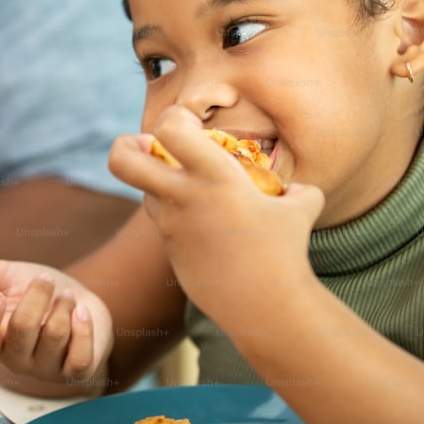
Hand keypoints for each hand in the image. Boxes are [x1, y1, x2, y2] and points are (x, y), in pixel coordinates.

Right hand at [0, 259, 111, 390]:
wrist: (81, 301)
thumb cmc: (38, 292)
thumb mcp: (4, 276)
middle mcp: (17, 359)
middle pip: (22, 329)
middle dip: (37, 295)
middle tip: (45, 279)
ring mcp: (47, 368)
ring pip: (53, 335)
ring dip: (62, 305)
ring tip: (65, 296)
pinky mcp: (76, 371)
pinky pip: (79, 356)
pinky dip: (83, 327)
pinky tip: (81, 312)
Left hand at [107, 106, 324, 324]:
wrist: (265, 306)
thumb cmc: (285, 252)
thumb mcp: (301, 207)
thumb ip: (295, 190)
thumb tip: (295, 189)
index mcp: (214, 175)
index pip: (170, 126)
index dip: (175, 118)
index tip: (190, 125)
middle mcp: (183, 197)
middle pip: (122, 160)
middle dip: (123, 145)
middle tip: (143, 145)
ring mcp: (171, 226)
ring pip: (144, 193)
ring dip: (158, 185)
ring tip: (189, 189)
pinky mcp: (171, 252)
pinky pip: (165, 225)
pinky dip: (179, 219)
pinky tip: (208, 229)